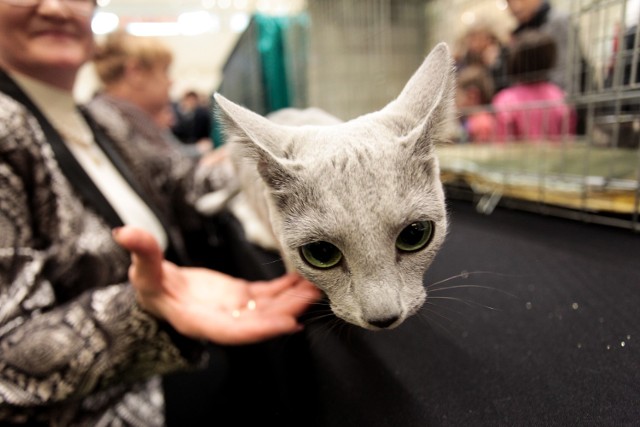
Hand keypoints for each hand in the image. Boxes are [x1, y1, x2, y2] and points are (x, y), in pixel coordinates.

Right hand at [113, 226, 320, 344]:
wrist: (160, 291)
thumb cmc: (150, 286)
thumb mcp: (143, 271)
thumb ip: (142, 253)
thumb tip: (124, 232)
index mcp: (200, 320)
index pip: (234, 330)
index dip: (261, 328)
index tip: (288, 322)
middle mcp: (223, 319)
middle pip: (259, 320)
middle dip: (287, 311)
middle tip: (313, 296)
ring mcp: (235, 309)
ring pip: (269, 308)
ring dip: (293, 298)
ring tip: (316, 285)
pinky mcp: (242, 297)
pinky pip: (268, 295)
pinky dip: (285, 289)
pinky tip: (302, 279)